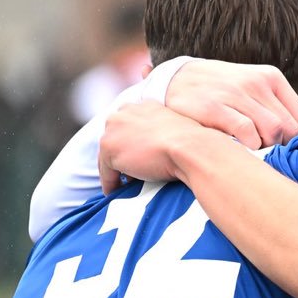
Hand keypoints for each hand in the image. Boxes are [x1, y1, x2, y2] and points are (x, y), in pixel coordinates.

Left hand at [100, 102, 218, 192]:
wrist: (190, 148)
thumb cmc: (192, 143)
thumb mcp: (176, 128)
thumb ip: (161, 132)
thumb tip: (155, 150)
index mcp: (144, 105)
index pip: (128, 124)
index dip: (130, 141)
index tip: (134, 155)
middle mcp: (125, 112)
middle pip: (113, 137)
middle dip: (118, 154)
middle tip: (125, 173)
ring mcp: (114, 129)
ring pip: (107, 155)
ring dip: (113, 170)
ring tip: (119, 185)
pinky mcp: (109, 147)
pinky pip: (105, 171)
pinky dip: (110, 183)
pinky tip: (115, 192)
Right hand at [165, 59, 297, 147]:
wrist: (175, 80)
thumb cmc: (223, 93)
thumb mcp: (255, 91)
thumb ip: (285, 110)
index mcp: (271, 77)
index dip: (296, 140)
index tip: (280, 148)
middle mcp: (256, 83)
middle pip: (289, 128)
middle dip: (281, 146)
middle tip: (263, 152)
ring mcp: (234, 93)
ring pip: (272, 131)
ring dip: (264, 148)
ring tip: (250, 150)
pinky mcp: (212, 107)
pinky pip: (246, 133)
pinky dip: (247, 147)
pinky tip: (236, 147)